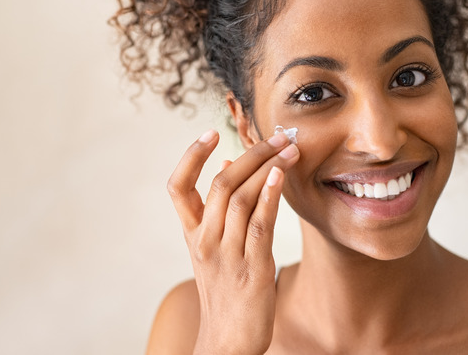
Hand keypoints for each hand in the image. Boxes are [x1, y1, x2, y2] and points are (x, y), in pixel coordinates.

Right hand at [167, 129, 299, 354]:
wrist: (227, 340)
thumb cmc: (224, 291)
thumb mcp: (213, 249)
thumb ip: (218, 210)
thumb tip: (227, 166)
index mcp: (192, 234)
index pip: (178, 187)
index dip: (191, 156)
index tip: (210, 133)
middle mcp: (205, 241)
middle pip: (221, 184)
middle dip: (251, 154)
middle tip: (278, 136)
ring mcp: (227, 255)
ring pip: (242, 199)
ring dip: (268, 168)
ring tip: (290, 149)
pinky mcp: (253, 269)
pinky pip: (260, 225)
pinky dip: (269, 196)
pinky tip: (280, 176)